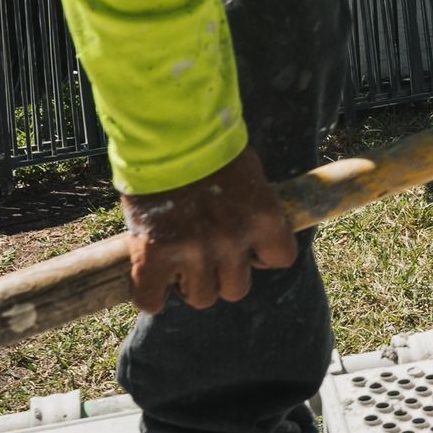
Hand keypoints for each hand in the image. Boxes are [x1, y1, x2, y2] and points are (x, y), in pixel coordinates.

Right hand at [121, 143, 298, 314]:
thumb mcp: (248, 176)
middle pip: (237, 289)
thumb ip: (251, 210)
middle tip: (205, 254)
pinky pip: (151, 299)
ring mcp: (193, 250)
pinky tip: (151, 279)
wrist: (167, 132)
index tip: (246, 245)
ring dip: (189, 284)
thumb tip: (251, 232)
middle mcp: (233, 240)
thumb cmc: (210, 147)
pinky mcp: (154, 256)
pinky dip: (150, 295)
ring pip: (200, 297)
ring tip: (177, 261)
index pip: (281, 259)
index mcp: (265, 218)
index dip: (261, 254)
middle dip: (223, 275)